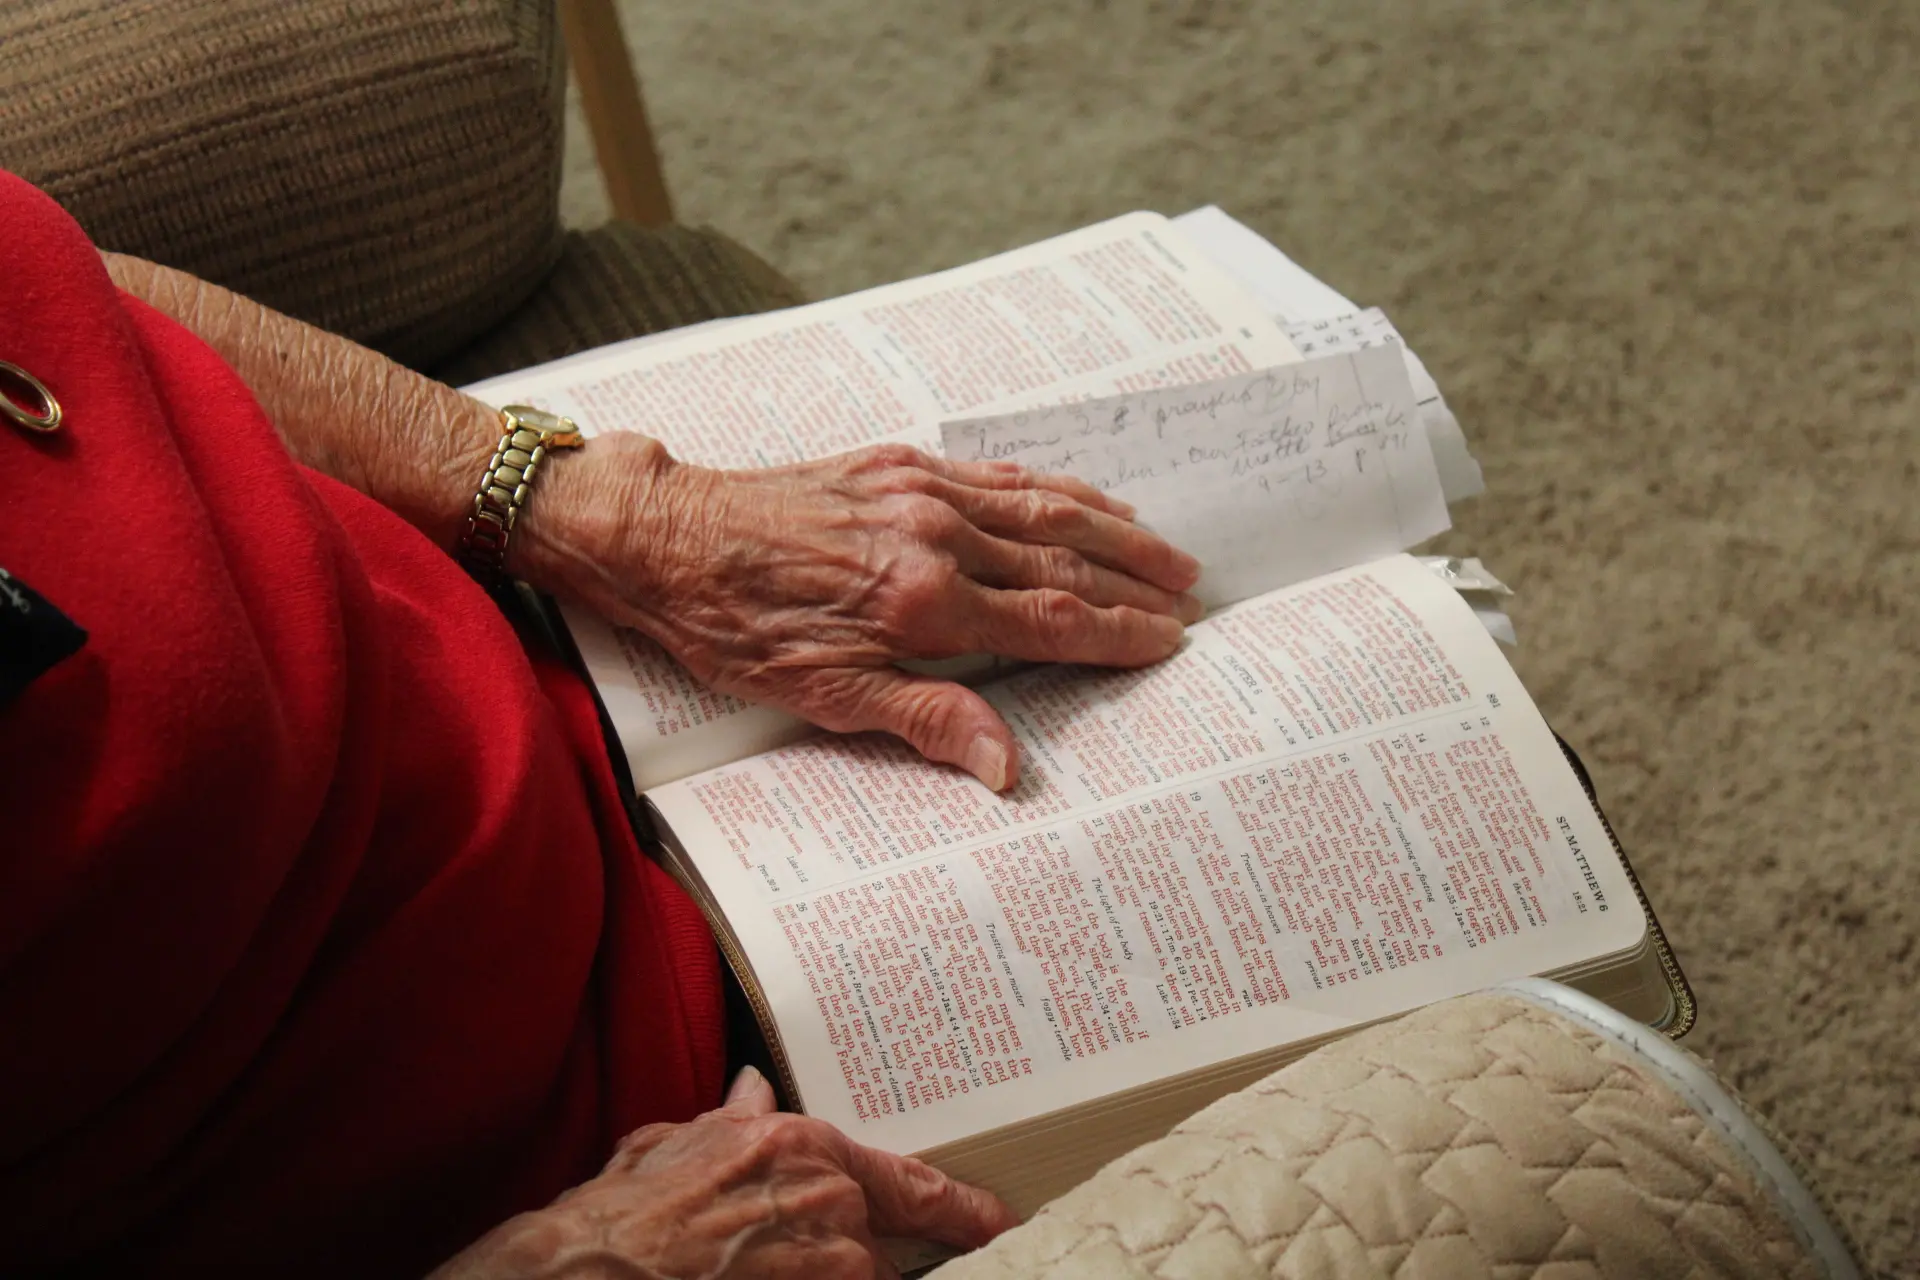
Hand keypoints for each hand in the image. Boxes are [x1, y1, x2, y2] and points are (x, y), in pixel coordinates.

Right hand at [431, 1067, 1018, 1278]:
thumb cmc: (622, 1215)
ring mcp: (826, 1260)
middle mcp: (827, 1196)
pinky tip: (766, 1274)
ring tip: (760, 1259)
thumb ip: (731, 1120)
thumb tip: (756, 1088)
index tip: (993, 1221)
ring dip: (828, 1275)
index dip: (958, 1207)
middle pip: (880, 1239)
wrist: (585, 1269)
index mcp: (799, 1145)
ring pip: (862, 1279)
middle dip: (854, 1254)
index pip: (905, 1180)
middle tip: (799, 1253)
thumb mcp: (674, 1145)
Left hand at [520, 436, 1202, 789]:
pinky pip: (996, 473)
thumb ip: (926, 720)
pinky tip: (1080, 496)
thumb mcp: (825, 696)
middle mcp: (936, 537)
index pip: (1052, 620)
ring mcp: (921, 492)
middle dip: (1135, 580)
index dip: (1118, 633)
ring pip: (1043, 506)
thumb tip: (1007, 765)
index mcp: (924, 603)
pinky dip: (1052, 486)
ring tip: (1164, 546)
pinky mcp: (898, 464)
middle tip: (1192, 597)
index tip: (1169, 641)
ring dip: (1112, 527)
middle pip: (1065, 558)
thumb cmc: (738, 629)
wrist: (670, 539)